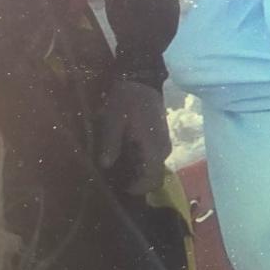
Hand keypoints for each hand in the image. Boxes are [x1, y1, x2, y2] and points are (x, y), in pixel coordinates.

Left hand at [98, 79, 170, 194]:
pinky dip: (141, 162)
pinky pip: (153, 158)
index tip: (121, 189)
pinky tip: (125, 155)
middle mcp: (163, 149)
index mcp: (153, 147)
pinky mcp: (160, 138)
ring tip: (118, 168)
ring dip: (139, 172)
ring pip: (154, 167)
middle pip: (154, 176)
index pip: (152, 178)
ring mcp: (163, 143)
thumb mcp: (113, 120)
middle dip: (137, 182)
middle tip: (116, 180)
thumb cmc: (127, 100)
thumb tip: (105, 165)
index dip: (138, 188)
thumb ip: (110, 144)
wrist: (142, 81)